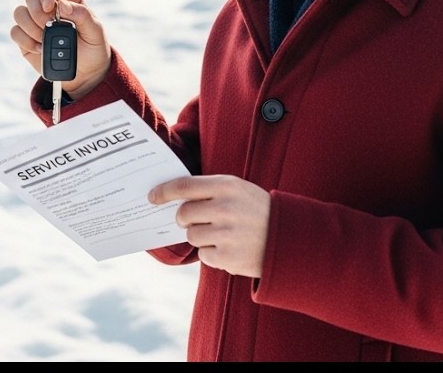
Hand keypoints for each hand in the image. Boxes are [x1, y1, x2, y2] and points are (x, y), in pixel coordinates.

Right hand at [10, 0, 111, 99]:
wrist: (85, 73)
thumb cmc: (93, 48)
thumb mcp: (96, 32)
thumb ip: (83, 15)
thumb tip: (62, 4)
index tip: (49, 6)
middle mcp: (47, 7)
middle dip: (37, 12)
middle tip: (48, 26)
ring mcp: (34, 22)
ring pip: (19, 13)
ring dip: (30, 27)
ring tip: (45, 41)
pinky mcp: (25, 38)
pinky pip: (15, 32)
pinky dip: (25, 41)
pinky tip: (40, 49)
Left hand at [148, 174, 270, 277]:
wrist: (289, 239)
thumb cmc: (257, 210)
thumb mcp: (238, 190)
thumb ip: (209, 191)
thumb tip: (173, 199)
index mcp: (227, 186)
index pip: (184, 186)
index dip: (164, 192)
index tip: (152, 197)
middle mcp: (225, 208)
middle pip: (183, 214)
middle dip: (185, 219)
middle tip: (198, 220)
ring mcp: (226, 234)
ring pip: (191, 236)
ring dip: (201, 237)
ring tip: (223, 234)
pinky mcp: (228, 257)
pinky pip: (203, 254)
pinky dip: (213, 253)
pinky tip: (231, 247)